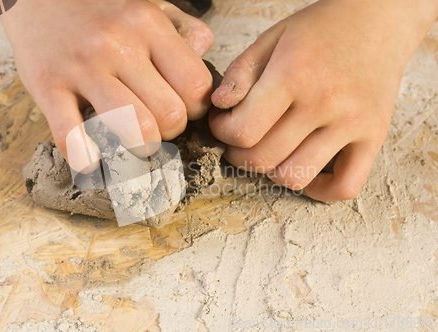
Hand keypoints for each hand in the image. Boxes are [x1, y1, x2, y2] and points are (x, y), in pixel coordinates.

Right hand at [1, 0, 213, 170]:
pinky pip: (72, 138)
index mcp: (148, 25)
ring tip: (134, 142)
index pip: (196, 87)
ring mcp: (81, 68)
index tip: (182, 108)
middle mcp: (118, 45)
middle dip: (170, 132)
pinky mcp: (47, 87)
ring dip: (141, 148)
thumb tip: (203, 56)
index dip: (195, 109)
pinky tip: (92, 158)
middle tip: (157, 125)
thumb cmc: (98, 9)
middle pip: (170, 115)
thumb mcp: (148, 6)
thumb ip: (183, 29)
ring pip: (135, 130)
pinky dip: (86, 159)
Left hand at [210, 0, 437, 200]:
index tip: (223, 124)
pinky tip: (305, 168)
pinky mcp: (374, 137)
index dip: (222, 133)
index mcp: (293, 75)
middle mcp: (324, 103)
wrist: (380, 18)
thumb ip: (240, 73)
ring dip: (272, 171)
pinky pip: (344, 187)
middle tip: (241, 139)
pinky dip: (319, 190)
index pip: (243, 131)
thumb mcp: (272, 38)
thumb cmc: (321, 28)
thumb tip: (217, 106)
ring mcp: (352, 124)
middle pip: (263, 160)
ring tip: (272, 149)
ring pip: (295, 177)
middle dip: (239, 154)